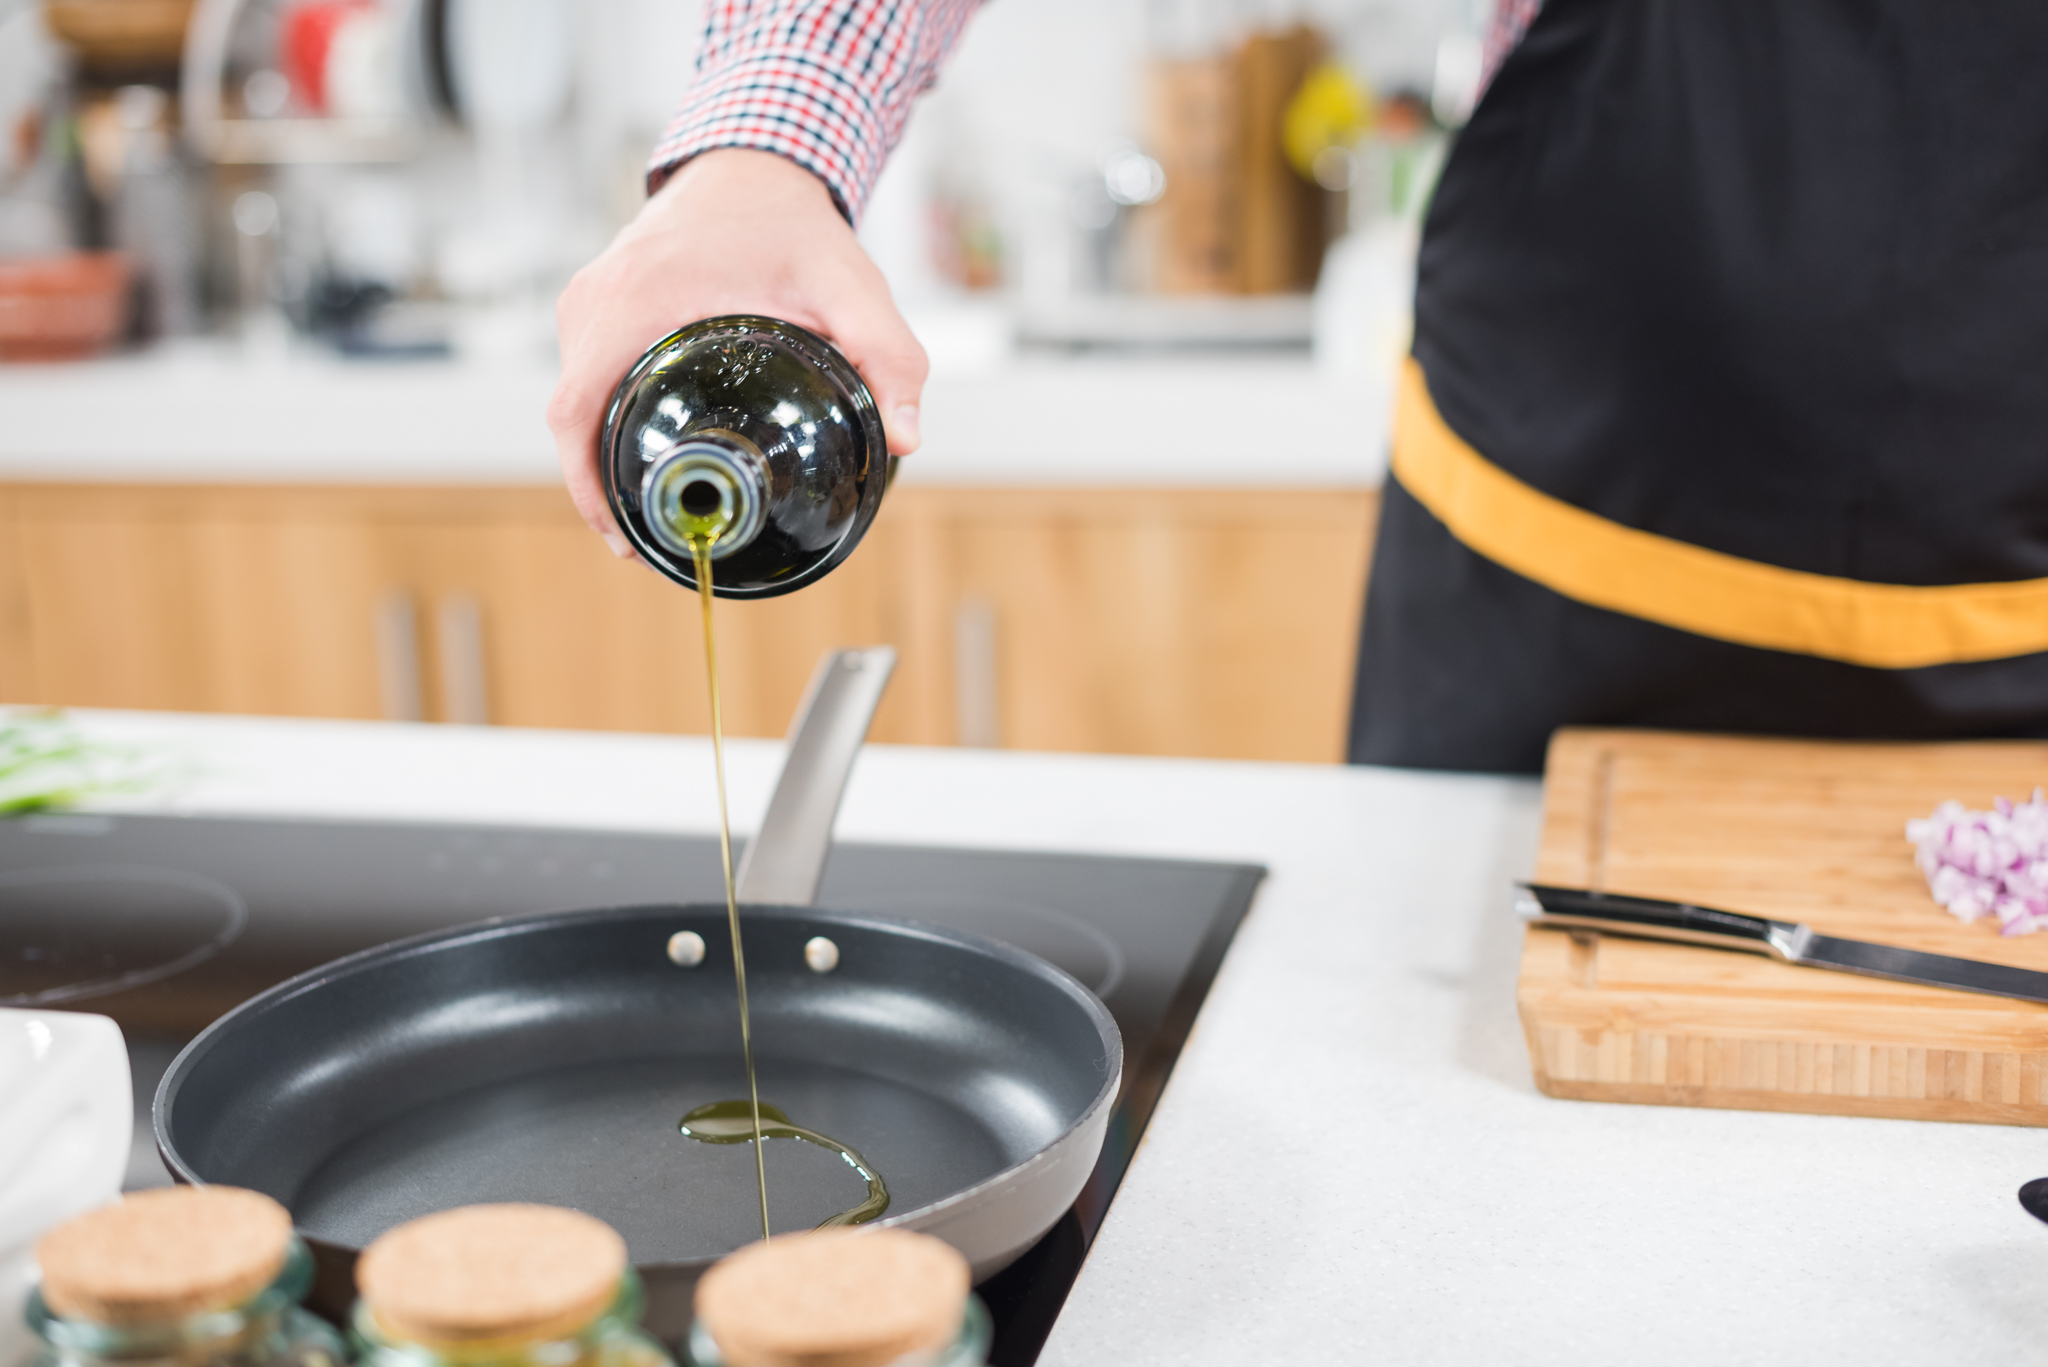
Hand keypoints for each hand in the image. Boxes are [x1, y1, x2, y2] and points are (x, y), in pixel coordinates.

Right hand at [547, 149, 928, 555]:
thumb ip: (888, 358)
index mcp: (638, 300)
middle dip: (601, 486)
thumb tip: (905, 439)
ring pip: (577, 396)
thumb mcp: (850, 287)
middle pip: (573, 415)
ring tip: (651, 506)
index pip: (577, 409)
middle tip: (651, 540)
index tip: (620, 535)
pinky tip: (646, 451)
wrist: (752, 163)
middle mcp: (597, 299)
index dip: (587, 486)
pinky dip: (607, 416)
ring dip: (602, 451)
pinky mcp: (596, 300)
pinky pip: (586, 372)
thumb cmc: (793, 222)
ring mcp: (588, 298)